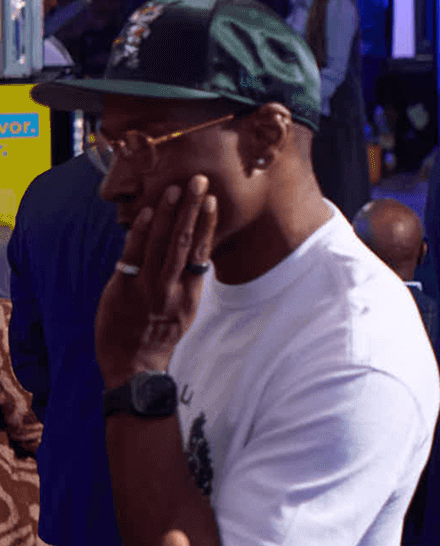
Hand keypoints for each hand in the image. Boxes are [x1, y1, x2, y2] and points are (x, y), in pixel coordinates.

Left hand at [95, 175, 217, 389]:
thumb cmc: (160, 336)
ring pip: (161, 244)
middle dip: (191, 208)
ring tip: (174, 189)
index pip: (201, 250)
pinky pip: (133, 255)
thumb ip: (187, 281)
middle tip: (197, 181)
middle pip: (184, 241)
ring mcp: (147, 287)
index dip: (206, 223)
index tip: (211, 200)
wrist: (134, 364)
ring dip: (168, 214)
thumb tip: (192, 254)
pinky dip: (140, 232)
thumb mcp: (185, 309)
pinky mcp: (123, 288)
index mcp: (190, 291)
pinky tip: (145, 212)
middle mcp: (172, 286)